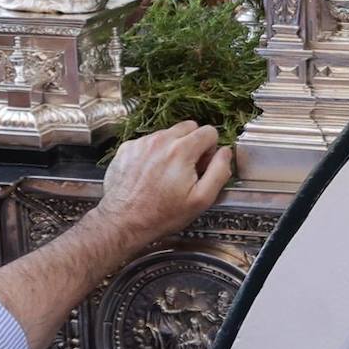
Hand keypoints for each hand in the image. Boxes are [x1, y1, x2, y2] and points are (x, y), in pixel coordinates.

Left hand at [90, 121, 229, 260]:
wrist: (123, 222)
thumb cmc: (161, 215)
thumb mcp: (201, 199)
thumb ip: (219, 171)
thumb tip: (225, 153)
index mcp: (182, 150)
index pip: (209, 131)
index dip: (210, 149)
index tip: (202, 166)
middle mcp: (160, 140)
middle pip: (189, 127)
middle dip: (193, 144)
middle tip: (187, 169)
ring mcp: (141, 143)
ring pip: (167, 134)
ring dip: (172, 148)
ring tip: (166, 174)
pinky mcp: (126, 148)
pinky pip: (147, 142)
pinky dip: (152, 153)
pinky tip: (149, 174)